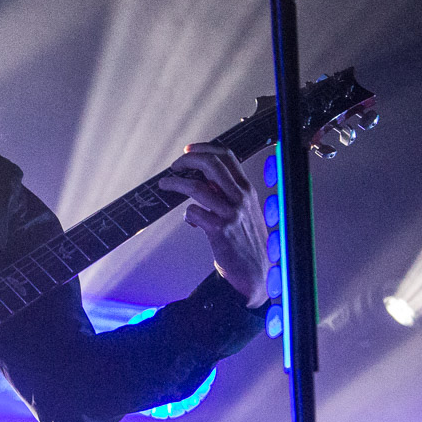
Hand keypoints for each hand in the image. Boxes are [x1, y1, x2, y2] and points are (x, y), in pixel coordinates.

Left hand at [158, 143, 269, 307]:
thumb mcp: (245, 211)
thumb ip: (228, 194)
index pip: (227, 155)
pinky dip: (187, 215)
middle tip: (175, 166)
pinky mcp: (220, 230)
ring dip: (175, 183)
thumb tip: (203, 180)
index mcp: (247, 189)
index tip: (188, 151)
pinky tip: (191, 221)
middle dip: (187, 160)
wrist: (256, 273)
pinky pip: (193, 212)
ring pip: (196, 186)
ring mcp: (231, 213)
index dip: (204, 148)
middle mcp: (241, 197)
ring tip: (165, 185)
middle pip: (211, 164)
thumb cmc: (248, 241)